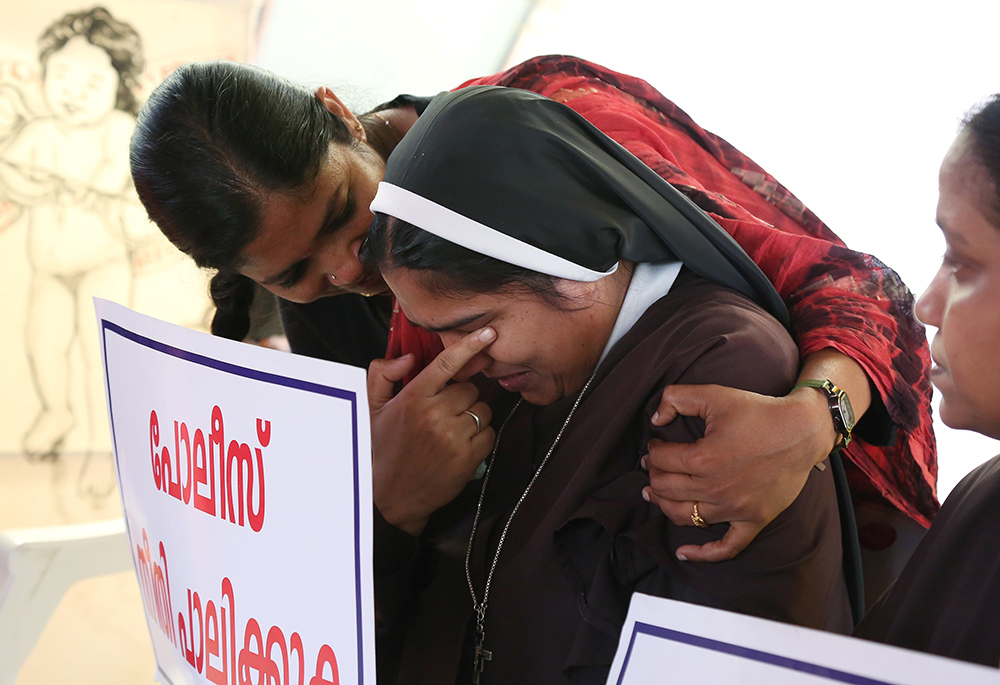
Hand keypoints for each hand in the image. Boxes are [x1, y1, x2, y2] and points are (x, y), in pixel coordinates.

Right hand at [368, 327, 496, 535]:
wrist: (389, 497)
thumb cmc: (381, 449)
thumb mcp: (372, 409)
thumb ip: (383, 374)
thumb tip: (409, 357)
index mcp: (413, 397)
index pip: (447, 363)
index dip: (470, 345)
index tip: (489, 333)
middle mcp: (434, 414)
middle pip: (470, 389)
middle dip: (462, 398)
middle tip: (445, 414)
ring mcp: (453, 436)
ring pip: (482, 411)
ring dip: (472, 418)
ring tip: (450, 432)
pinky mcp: (467, 458)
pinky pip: (489, 435)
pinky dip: (480, 439)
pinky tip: (460, 447)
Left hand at [642, 383, 831, 561]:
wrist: (803, 430)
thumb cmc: (759, 412)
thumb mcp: (714, 394)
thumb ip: (676, 398)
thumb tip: (656, 418)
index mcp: (703, 458)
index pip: (661, 459)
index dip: (653, 450)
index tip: (656, 445)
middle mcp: (715, 488)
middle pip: (666, 488)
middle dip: (654, 475)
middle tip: (653, 466)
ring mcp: (735, 509)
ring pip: (684, 516)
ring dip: (664, 505)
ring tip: (655, 495)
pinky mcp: (754, 520)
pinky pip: (726, 547)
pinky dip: (703, 553)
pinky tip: (683, 552)